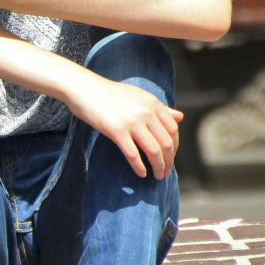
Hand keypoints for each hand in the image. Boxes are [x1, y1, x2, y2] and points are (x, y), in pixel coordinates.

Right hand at [66, 72, 182, 179]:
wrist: (84, 88)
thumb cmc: (110, 93)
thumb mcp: (138, 96)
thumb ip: (160, 108)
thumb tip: (180, 117)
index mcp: (152, 103)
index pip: (172, 130)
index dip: (174, 147)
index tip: (170, 156)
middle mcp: (145, 112)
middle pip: (166, 143)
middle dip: (169, 161)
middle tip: (165, 172)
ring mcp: (131, 121)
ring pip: (153, 151)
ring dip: (158, 167)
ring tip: (157, 176)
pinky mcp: (116, 130)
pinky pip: (133, 154)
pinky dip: (139, 167)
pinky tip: (141, 174)